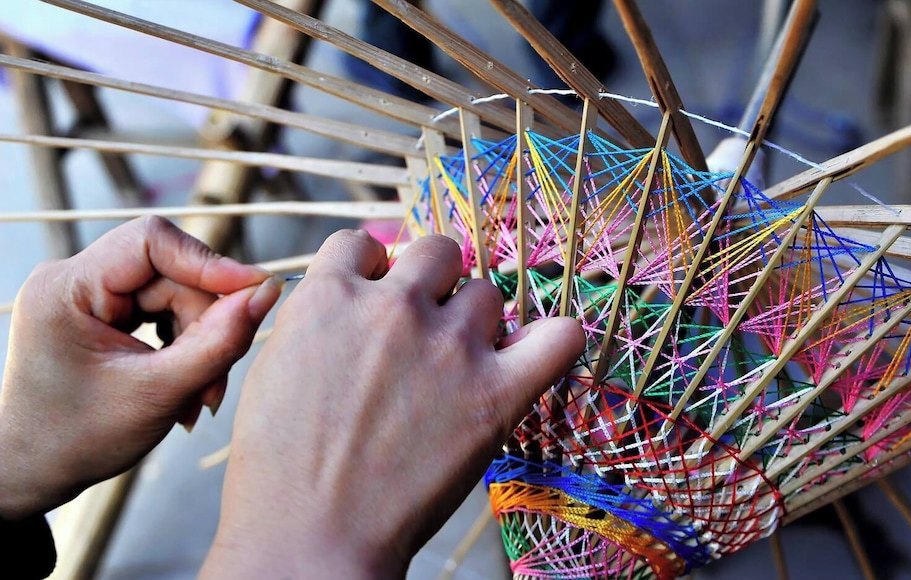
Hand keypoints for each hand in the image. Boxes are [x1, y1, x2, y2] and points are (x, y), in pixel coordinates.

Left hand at [0, 216, 281, 519]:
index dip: (209, 262)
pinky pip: (163, 312)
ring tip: (199, 397)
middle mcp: (72, 279)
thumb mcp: (160, 393)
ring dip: (200, 343)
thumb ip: (220, 341)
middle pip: (171, 275)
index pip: (151, 242)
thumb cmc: (78, 440)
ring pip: (174, 295)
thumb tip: (267, 294)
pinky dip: (185, 347)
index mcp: (66, 288)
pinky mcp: (103, 313)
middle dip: (205, 325)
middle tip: (217, 380)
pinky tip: (185, 387)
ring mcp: (88, 296)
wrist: (33, 473)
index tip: (255, 291)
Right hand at [201, 231, 584, 577]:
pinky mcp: (497, 394)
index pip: (364, 243)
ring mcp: (450, 347)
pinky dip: (554, 338)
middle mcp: (395, 307)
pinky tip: (534, 354)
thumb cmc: (280, 467)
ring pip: (487, 294)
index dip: (373, 271)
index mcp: (331, 296)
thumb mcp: (272, 366)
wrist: (312, 536)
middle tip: (421, 330)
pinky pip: (559, 336)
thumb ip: (318, 317)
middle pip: (438, 252)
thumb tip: (354, 290)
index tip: (376, 302)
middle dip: (431, 283)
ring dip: (475, 323)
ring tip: (456, 368)